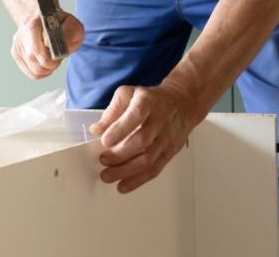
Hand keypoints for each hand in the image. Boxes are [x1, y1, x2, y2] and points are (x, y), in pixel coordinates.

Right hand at [10, 10, 83, 79]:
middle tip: (58, 58)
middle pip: (33, 60)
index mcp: (34, 22)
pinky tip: (47, 63)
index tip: (59, 56)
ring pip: (34, 69)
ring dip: (48, 69)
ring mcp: (17, 43)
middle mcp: (22, 32)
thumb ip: (70, 33)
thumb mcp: (73, 24)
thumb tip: (62, 47)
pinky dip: (43, 73)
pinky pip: (32, 73)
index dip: (49, 58)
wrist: (46, 20)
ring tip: (53, 59)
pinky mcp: (16, 53)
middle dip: (50, 64)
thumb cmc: (62, 24)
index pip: (35, 48)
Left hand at [88, 82, 203, 192]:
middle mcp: (159, 121)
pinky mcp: (169, 153)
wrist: (182, 104)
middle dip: (119, 154)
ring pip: (147, 159)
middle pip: (141, 141)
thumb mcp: (129, 94)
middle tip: (103, 160)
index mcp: (148, 103)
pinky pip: (154, 169)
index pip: (136, 116)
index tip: (104, 141)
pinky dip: (138, 180)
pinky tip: (123, 185)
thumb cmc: (152, 99)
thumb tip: (96, 129)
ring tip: (108, 175)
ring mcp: (166, 139)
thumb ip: (112, 110)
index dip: (120, 129)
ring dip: (126, 171)